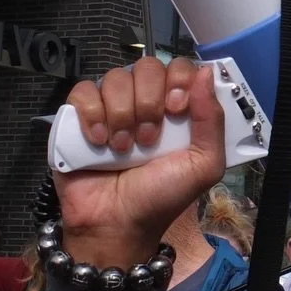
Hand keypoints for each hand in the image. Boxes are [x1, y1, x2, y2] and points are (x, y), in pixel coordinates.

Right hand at [58, 58, 225, 269]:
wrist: (116, 224)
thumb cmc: (161, 196)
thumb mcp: (203, 165)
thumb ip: (212, 121)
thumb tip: (206, 72)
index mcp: (176, 107)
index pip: (179, 67)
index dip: (178, 80)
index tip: (176, 109)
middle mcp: (144, 100)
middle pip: (146, 66)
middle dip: (148, 102)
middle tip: (148, 138)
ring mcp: (111, 107)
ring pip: (114, 78)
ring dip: (121, 114)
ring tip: (123, 148)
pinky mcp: (78, 117)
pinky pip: (83, 93)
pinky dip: (91, 115)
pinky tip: (98, 142)